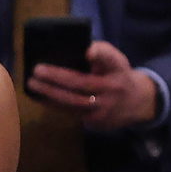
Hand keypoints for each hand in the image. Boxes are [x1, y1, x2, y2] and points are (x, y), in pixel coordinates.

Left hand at [29, 38, 162, 132]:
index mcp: (118, 70)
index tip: (88, 50)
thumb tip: (81, 49)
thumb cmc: (119, 76)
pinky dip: (54, 104)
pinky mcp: (96, 122)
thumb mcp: (117, 61)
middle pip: (82, 84)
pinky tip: (40, 97)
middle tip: (37, 70)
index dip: (100, 55)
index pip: (111, 60)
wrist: (138, 104)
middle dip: (57, 77)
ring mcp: (104, 109)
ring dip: (50, 94)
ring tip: (33, 85)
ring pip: (73, 102)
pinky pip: (71, 112)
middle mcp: (112, 89)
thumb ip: (102, 54)